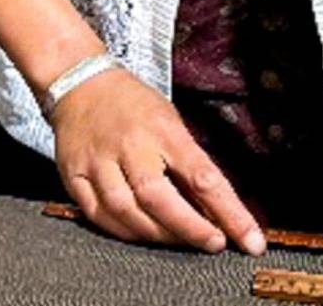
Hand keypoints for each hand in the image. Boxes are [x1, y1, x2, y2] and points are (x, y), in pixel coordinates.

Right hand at [53, 67, 264, 253]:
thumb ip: (190, 166)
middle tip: (213, 242)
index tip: (250, 239)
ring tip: (177, 239)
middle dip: (189, 228)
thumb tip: (218, 214)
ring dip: (156, 234)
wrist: (78, 80)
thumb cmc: (131, 103)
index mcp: (159, 128)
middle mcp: (126, 144)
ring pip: (124, 210)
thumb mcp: (170, 122)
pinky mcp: (73, 172)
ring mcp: (96, 159)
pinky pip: (96, 214)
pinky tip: (138, 232)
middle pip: (155, 196)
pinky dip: (121, 230)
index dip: (229, 212)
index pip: (200, 176)